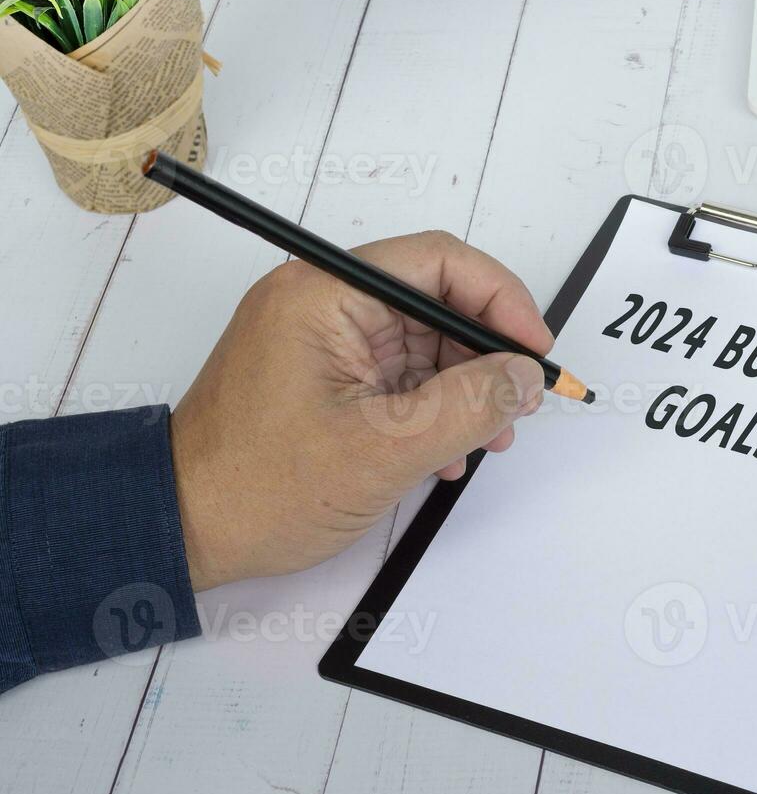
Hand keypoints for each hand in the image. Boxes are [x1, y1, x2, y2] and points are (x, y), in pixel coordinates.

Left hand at [170, 231, 552, 590]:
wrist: (184, 531)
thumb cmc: (258, 487)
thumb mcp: (385, 448)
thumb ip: (469, 406)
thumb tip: (526, 377)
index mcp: (325, 294)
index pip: (439, 262)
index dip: (502, 300)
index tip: (535, 349)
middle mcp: (324, 304)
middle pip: (438, 301)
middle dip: (487, 354)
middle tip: (519, 405)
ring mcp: (325, 341)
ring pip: (426, 343)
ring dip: (466, 390)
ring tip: (485, 441)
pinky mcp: (328, 378)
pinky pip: (402, 376)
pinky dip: (434, 410)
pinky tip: (445, 454)